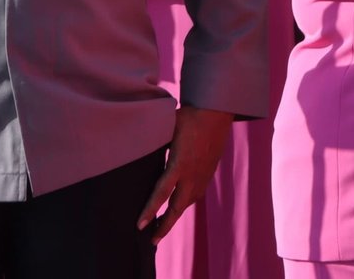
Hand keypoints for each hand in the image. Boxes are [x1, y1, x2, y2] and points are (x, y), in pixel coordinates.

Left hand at [136, 106, 231, 242]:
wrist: (218, 111)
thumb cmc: (189, 117)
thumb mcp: (167, 130)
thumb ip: (154, 146)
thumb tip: (135, 152)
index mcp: (180, 164)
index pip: (161, 194)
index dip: (150, 211)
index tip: (139, 226)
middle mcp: (193, 174)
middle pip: (177, 208)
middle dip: (164, 226)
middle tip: (152, 241)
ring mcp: (203, 175)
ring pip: (187, 203)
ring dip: (174, 215)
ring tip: (162, 226)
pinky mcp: (209, 172)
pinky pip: (195, 193)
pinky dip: (185, 203)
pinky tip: (178, 204)